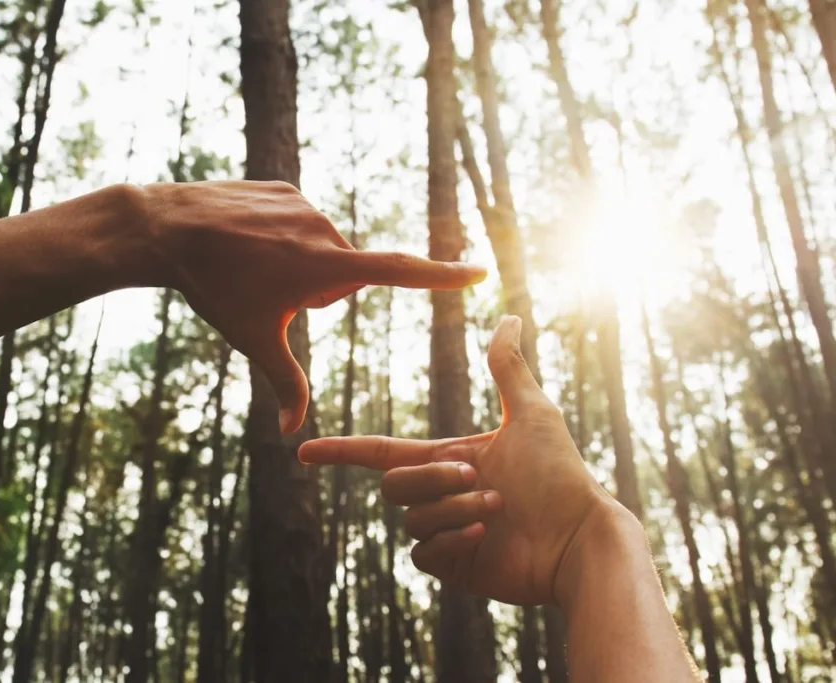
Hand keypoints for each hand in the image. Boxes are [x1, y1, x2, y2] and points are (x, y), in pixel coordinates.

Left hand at [140, 180, 485, 432]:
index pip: (399, 273)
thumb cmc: (214, 290)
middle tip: (270, 291)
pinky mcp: (283, 188)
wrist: (167, 228)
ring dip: (297, 262)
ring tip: (251, 265)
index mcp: (325, 267)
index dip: (442, 277)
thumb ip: (285, 382)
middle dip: (319, 290)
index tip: (479, 271)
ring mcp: (303, 204)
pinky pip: (297, 221)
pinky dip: (280, 236)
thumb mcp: (253, 339)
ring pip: (319, 247)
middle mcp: (324, 230)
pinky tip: (244, 241)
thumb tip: (292, 431)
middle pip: (343, 274)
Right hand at [299, 316, 630, 606]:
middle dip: (434, 479)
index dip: (342, 452)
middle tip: (480, 479)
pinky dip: (454, 540)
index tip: (303, 450)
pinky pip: (423, 553)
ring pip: (412, 519)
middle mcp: (441, 495)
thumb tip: (508, 316)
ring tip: (499, 510)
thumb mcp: (531, 413)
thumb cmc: (561, 474)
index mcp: (448, 460)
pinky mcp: (454, 567)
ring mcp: (446, 534)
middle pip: (394, 485)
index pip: (381, 453)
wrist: (580, 537)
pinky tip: (486, 538)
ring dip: (455, 510)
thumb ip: (508, 367)